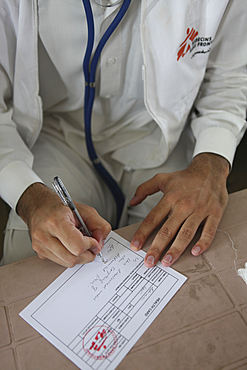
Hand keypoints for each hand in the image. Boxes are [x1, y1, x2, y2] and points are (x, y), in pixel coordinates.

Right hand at [17, 183, 110, 266]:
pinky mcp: (40, 253)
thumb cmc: (61, 209)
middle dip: (87, 254)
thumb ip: (99, 225)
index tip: (94, 241)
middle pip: (72, 258)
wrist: (40, 208)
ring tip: (80, 244)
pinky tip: (69, 245)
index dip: (90, 245)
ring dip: (79, 257)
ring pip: (67, 263)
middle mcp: (44, 235)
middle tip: (91, 245)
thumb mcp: (85, 211)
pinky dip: (70, 256)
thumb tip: (100, 242)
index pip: (77, 246)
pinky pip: (60, 262)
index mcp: (55, 221)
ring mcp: (40, 246)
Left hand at [130, 153, 228, 267]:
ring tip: (167, 261)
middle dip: (157, 247)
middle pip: (167, 230)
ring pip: (186, 233)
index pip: (153, 218)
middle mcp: (184, 205)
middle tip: (149, 261)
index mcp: (170, 198)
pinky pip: (208, 230)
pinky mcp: (214, 214)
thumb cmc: (186, 177)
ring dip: (176, 249)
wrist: (210, 170)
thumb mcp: (162, 179)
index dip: (143, 233)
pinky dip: (203, 242)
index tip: (136, 245)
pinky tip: (195, 252)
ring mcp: (200, 210)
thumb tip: (132, 202)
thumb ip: (144, 189)